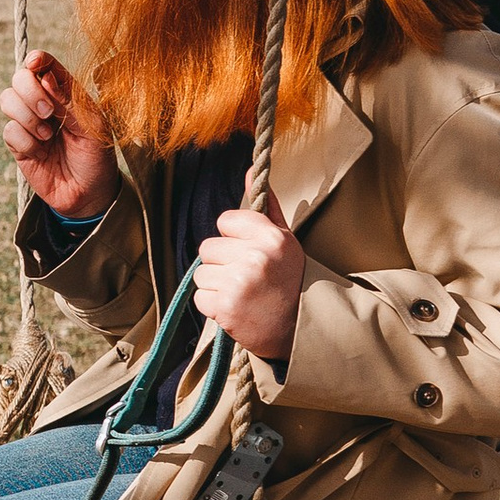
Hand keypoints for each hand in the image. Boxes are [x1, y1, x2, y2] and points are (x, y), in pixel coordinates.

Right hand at [0, 47, 118, 217]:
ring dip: (26, 117)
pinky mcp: (18, 145)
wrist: (88, 195)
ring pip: (7, 99)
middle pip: (19, 78)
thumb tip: (45, 76)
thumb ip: (69, 100)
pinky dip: (26, 141)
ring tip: (47, 136)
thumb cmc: (97, 156)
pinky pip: (9, 131)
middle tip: (49, 113)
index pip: (44, 65)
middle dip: (30, 92)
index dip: (37, 59)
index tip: (35, 64)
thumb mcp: (92, 126)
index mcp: (65, 93)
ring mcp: (28, 123)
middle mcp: (44, 103)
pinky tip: (41, 153)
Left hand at [193, 194, 304, 364]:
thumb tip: (250, 170)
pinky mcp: (225, 307)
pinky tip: (236, 309)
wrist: (299, 329)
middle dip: (222, 263)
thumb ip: (266, 206)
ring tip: (241, 294)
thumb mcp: (285, 240)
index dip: (233, 238)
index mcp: (271, 237)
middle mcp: (256, 257)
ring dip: (215, 285)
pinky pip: (200, 297)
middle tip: (246, 278)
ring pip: (201, 272)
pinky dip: (213, 306)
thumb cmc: (290, 280)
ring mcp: (239, 282)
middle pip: (208, 247)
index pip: (225, 221)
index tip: (249, 253)